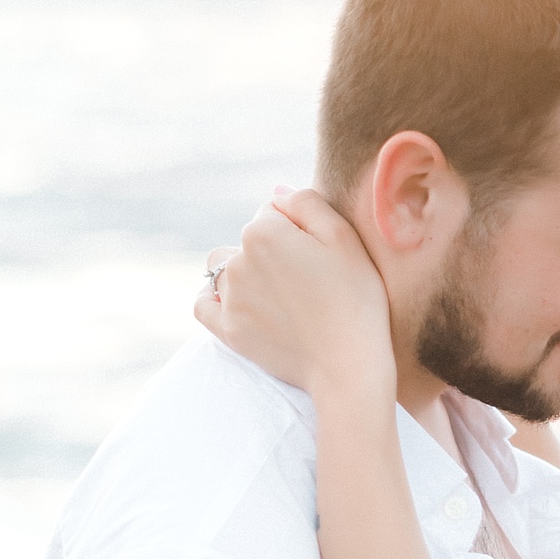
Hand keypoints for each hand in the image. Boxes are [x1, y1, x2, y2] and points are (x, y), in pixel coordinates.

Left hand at [196, 188, 394, 407]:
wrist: (349, 363)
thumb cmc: (355, 298)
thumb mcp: (344, 237)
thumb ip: (306, 202)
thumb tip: (275, 195)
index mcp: (263, 232)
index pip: (271, 212)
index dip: (298, 227)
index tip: (319, 252)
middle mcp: (237, 260)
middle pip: (248, 239)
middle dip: (272, 248)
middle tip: (306, 277)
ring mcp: (229, 297)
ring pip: (224, 267)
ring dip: (244, 270)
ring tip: (278, 292)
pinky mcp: (228, 330)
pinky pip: (204, 303)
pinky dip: (215, 297)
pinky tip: (237, 300)